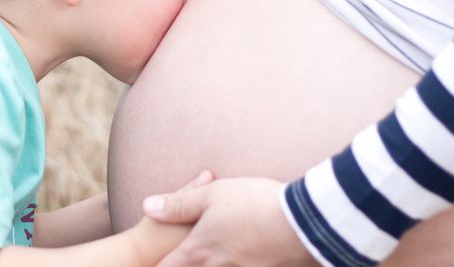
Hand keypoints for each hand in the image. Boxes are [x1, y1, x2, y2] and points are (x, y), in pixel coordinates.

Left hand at [142, 177, 316, 266]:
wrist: (306, 223)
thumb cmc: (254, 204)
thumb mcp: (211, 195)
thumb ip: (178, 204)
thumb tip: (147, 206)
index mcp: (200, 251)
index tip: (152, 264)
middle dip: (185, 266)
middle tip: (180, 259)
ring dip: (214, 265)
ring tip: (215, 257)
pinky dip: (241, 265)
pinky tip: (245, 258)